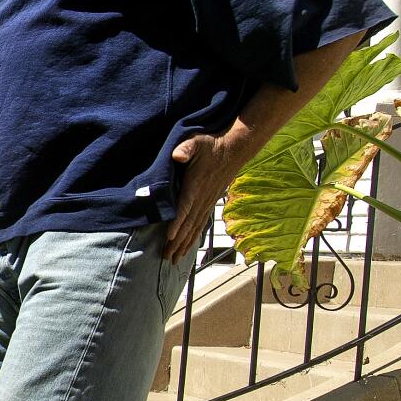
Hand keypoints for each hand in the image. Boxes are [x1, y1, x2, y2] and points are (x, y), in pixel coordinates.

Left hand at [166, 133, 246, 259]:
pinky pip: (201, 223)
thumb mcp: (197, 142)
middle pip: (188, 224)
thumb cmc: (211, 145)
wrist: (234, 149)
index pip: (185, 207)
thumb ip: (186, 148)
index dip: (177, 223)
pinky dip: (194, 236)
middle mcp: (202, 198)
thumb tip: (178, 156)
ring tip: (175, 258)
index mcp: (196, 186)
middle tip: (166, 257)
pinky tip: (188, 246)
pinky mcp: (210, 202)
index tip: (169, 238)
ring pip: (195, 227)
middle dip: (177, 242)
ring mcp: (208, 202)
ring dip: (184, 244)